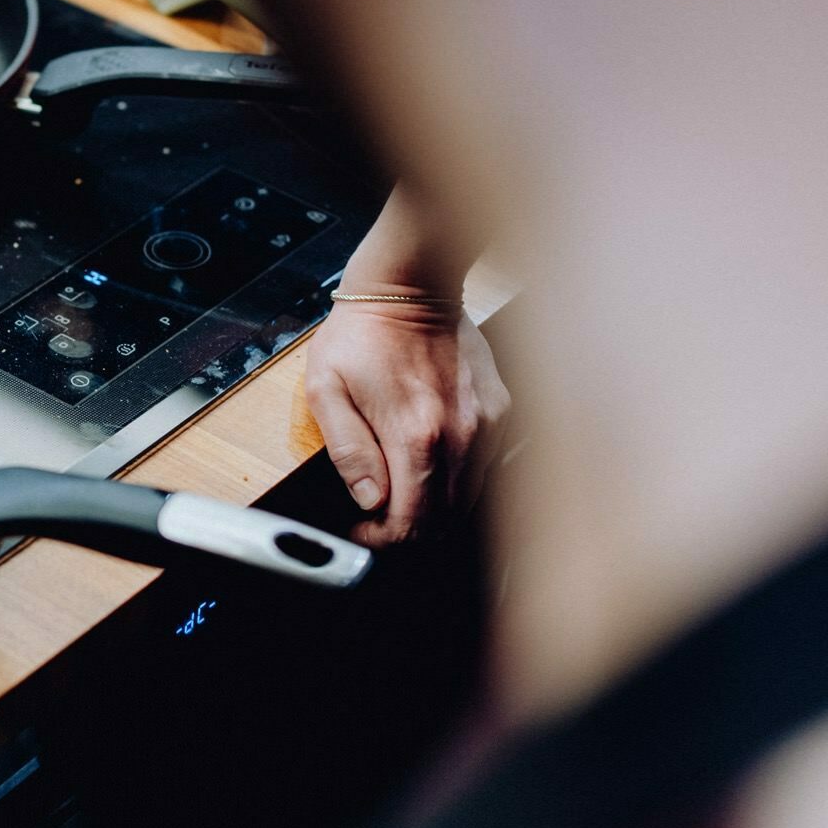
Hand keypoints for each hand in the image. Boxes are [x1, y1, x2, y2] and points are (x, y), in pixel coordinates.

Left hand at [303, 300, 510, 545]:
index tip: (362, 532)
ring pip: (469, 500)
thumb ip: (348, 451)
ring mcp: (487, 426)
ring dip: (434, 509)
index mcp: (415, 436)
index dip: (383, 540)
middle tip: (377, 520)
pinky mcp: (501, 412)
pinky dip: (457, 479)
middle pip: (445, 521)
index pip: (411, 523)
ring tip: (399, 492)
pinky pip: (484, 468)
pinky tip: (429, 462)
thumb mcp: (326, 389)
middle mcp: (461, 438)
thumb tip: (368, 500)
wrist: (411, 286)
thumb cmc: (361, 334)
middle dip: (408, 531)